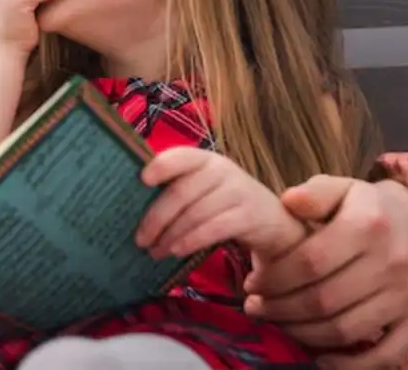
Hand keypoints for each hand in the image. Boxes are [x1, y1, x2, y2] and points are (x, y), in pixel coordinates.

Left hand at [137, 147, 305, 260]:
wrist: (274, 220)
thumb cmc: (225, 203)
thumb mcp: (204, 188)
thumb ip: (178, 188)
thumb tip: (133, 205)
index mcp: (205, 159)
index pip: (182, 156)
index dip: (162, 166)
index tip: (142, 180)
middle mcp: (222, 170)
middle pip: (181, 193)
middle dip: (156, 218)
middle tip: (140, 239)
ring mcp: (238, 191)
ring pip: (195, 214)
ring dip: (170, 235)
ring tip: (155, 251)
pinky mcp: (249, 215)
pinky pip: (214, 228)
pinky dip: (191, 240)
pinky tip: (176, 251)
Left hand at [243, 175, 407, 368]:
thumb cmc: (367, 207)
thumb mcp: (341, 188)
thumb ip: (314, 193)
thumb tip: (288, 201)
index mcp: (367, 225)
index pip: (310, 262)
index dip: (274, 278)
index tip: (251, 283)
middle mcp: (390, 263)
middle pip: (324, 300)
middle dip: (280, 309)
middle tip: (255, 308)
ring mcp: (405, 296)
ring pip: (346, 329)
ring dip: (303, 334)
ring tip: (277, 324)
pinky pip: (385, 355)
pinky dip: (350, 364)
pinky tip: (319, 358)